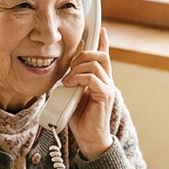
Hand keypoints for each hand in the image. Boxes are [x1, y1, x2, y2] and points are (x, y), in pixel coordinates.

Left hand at [62, 27, 115, 159]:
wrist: (89, 138)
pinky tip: (70, 85)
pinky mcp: (105, 95)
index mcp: (100, 80)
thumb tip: (62, 73)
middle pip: (100, 55)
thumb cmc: (80, 118)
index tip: (101, 30)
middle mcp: (106, 81)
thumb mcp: (72, 95)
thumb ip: (71, 82)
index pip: (104, 56)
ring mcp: (107, 88)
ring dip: (76, 69)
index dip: (103, 42)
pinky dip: (78, 79)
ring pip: (94, 65)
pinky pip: (92, 78)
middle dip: (83, 55)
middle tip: (70, 68)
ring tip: (67, 81)